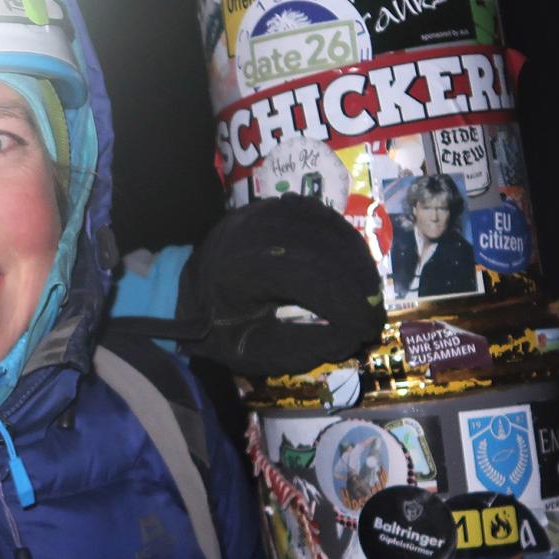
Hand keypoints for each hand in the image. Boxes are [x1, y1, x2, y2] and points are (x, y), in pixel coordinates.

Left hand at [177, 195, 383, 376]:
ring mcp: (261, 212)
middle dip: (358, 284)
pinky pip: (318, 213)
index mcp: (242, 269)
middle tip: (375, 314)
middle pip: (323, 249)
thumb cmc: (218, 329)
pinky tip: (355, 263)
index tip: (368, 329)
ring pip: (325, 227)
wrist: (183, 294)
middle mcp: (252, 231)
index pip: (310, 279)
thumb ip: (305, 346)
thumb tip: (352, 337)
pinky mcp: (269, 207)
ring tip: (370, 293)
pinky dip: (342, 237)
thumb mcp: (255, 351)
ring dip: (356, 260)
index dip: (346, 304)